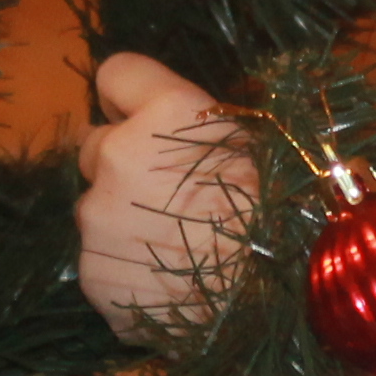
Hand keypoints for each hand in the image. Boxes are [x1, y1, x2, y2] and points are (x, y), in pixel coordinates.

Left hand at [76, 52, 253, 341]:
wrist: (279, 301)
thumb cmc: (281, 214)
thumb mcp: (260, 143)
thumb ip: (199, 126)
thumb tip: (172, 125)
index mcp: (166, 113)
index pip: (115, 74)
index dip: (129, 101)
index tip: (145, 123)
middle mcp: (116, 155)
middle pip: (96, 148)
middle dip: (124, 167)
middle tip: (171, 200)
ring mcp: (97, 220)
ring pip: (99, 213)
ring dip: (125, 225)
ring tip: (179, 253)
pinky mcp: (94, 277)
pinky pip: (103, 267)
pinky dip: (128, 276)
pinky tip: (171, 288)